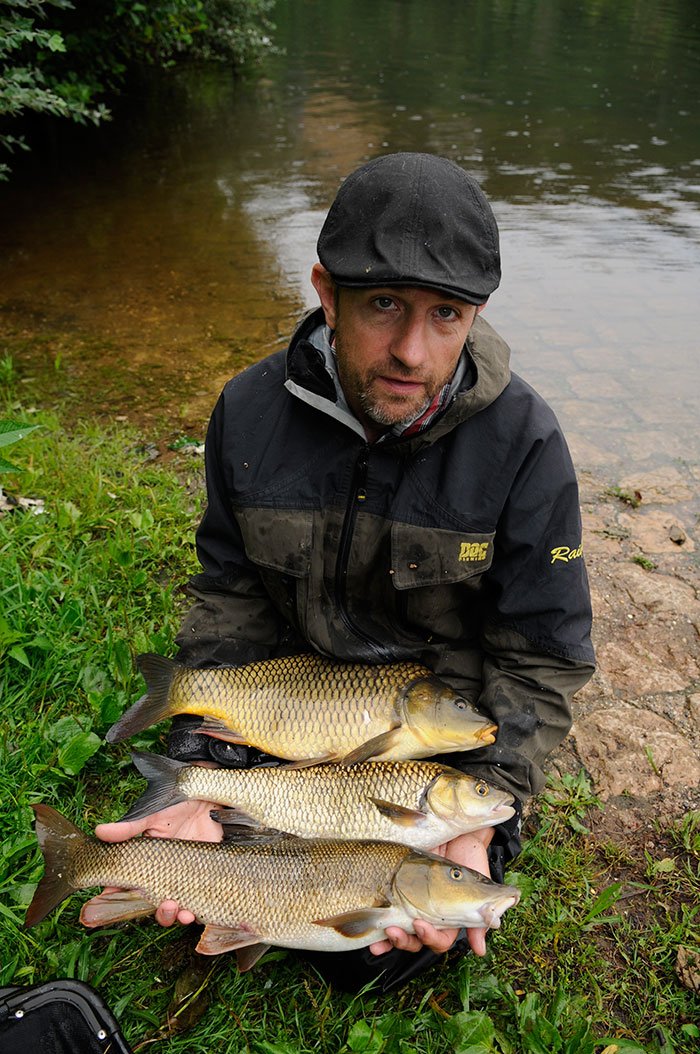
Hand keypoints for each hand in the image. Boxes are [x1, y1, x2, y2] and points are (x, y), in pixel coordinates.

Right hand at [94, 799, 221, 926]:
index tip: (112, 903)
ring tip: (183, 913)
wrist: (209, 798)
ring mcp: (183, 877)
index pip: (125, 885)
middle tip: (165, 905)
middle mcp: (162, 874)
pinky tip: (195, 913)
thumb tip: (100, 831)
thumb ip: (130, 827)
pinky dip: (196, 913)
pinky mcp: (203, 877)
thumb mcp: (154, 814)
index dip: (115, 898)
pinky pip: (197, 902)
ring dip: (175, 916)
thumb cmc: (177, 804)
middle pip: (153, 903)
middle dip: (158, 912)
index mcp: (145, 861)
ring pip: (174, 908)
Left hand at [368, 828, 494, 957]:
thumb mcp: (478, 885)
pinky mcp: (397, 891)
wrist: (457, 833)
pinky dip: (376, 926)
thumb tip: (480, 950)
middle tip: (395, 932)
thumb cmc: (470, 860)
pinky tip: (371, 933)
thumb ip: (479, 919)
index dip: (430, 938)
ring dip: (390, 938)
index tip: (421, 925)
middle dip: (405, 941)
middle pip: (416, 941)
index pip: (439, 940)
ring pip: (400, 931)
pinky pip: (385, 912)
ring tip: (382, 934)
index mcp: (449, 919)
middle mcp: (429, 915)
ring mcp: (412, 904)